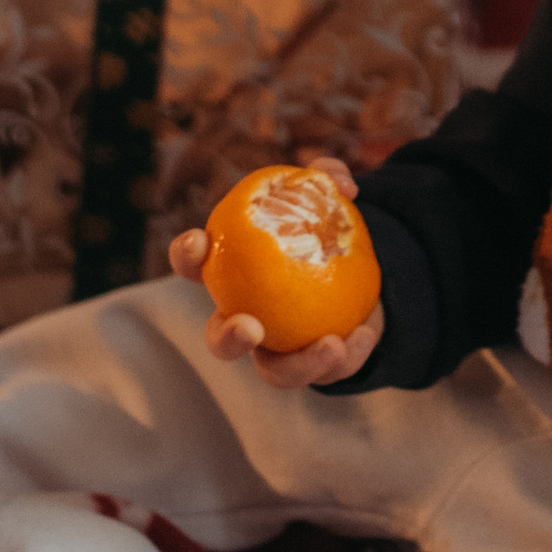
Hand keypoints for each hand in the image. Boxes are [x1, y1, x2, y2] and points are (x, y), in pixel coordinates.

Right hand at [169, 154, 385, 389]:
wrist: (358, 272)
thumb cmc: (321, 230)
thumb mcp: (326, 198)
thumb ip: (327, 178)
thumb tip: (341, 184)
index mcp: (233, 271)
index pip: (195, 265)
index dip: (187, 254)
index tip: (200, 240)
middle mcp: (245, 317)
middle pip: (219, 339)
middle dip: (227, 338)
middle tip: (250, 328)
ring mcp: (277, 349)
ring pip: (273, 372)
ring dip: (299, 365)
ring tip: (331, 346)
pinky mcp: (313, 365)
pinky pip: (326, 373)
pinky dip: (347, 358)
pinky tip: (364, 336)